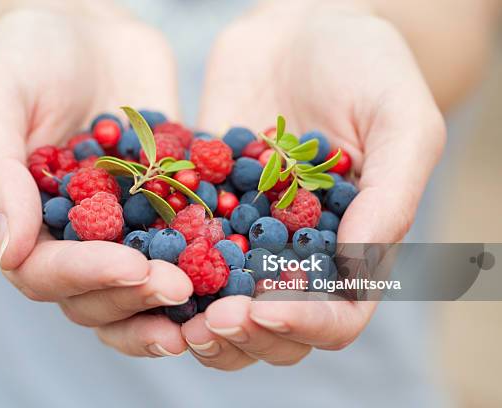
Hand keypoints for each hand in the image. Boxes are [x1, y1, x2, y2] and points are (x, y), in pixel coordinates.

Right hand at [0, 7, 191, 356]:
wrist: (86, 32)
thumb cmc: (25, 58)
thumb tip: (9, 253)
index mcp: (24, 225)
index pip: (46, 273)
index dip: (87, 277)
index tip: (131, 266)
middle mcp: (74, 239)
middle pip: (98, 295)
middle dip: (137, 297)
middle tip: (179, 285)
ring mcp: (124, 228)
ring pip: (142, 287)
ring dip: (173, 301)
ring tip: (211, 301)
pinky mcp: (166, 208)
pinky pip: (187, 243)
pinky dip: (211, 261)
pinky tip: (240, 265)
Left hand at [184, 1, 445, 368]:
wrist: (301, 25)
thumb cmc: (366, 66)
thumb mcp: (401, 122)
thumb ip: (389, 196)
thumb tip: (356, 269)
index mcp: (351, 247)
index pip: (335, 316)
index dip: (303, 326)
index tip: (263, 310)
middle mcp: (294, 251)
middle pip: (271, 326)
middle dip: (241, 334)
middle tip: (208, 322)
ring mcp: (244, 232)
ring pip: (219, 303)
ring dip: (195, 317)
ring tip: (170, 306)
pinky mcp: (202, 204)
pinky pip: (178, 245)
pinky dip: (158, 261)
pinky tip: (136, 259)